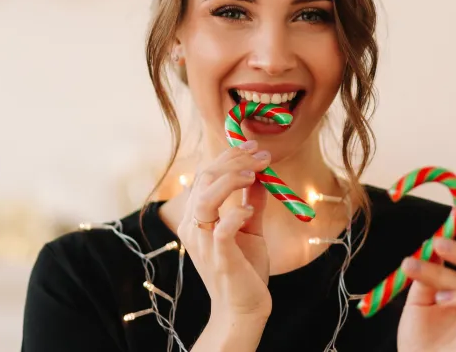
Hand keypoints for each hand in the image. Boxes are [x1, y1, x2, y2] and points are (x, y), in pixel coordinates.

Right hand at [176, 142, 273, 321]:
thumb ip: (252, 201)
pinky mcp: (219, 258)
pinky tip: (251, 211)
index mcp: (197, 216)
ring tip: (253, 175)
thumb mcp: (250, 228)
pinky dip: (236, 214)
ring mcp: (204, 242)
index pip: (206, 175)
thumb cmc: (245, 267)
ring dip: (230, 180)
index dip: (229, 157)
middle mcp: (194, 226)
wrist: (244, 307)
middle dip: (234, 161)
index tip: (254, 148)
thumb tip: (262, 174)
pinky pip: (221, 230)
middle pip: (205, 179)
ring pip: (205, 199)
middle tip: (261, 156)